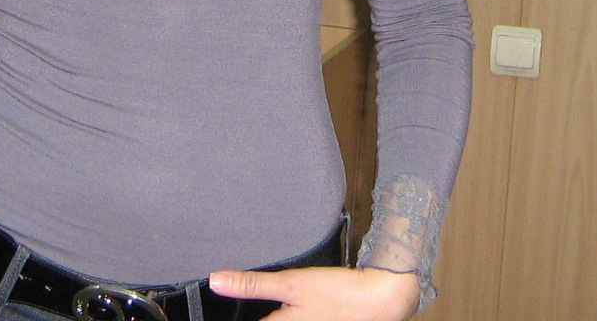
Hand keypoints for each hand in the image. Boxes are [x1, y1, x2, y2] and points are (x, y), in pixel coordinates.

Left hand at [209, 265, 420, 320]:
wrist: (383, 301)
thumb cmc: (338, 293)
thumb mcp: (293, 283)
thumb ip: (253, 284)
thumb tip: (216, 281)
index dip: (231, 316)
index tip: (213, 311)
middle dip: (257, 311)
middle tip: (261, 297)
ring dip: (270, 313)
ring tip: (281, 303)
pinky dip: (287, 315)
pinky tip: (294, 309)